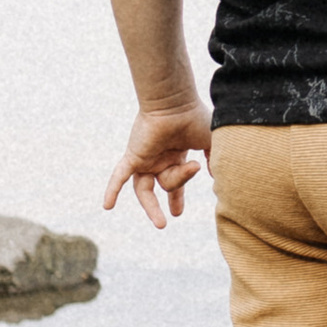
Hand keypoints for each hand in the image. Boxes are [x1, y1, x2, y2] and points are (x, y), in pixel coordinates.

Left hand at [104, 101, 214, 227]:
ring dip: (151, 207)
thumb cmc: (196, 117)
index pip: (176, 179)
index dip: (178, 196)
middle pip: (166, 184)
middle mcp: (159, 157)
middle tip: (174, 215)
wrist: (176, 102)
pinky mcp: (134, 156)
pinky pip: (120, 175)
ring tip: (162, 224)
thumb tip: (218, 178)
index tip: (177, 212)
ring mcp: (146, 157)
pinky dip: (113, 189)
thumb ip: (215, 160)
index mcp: (176, 153)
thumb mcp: (211, 143)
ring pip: (145, 188)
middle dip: (172, 198)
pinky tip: (107, 206)